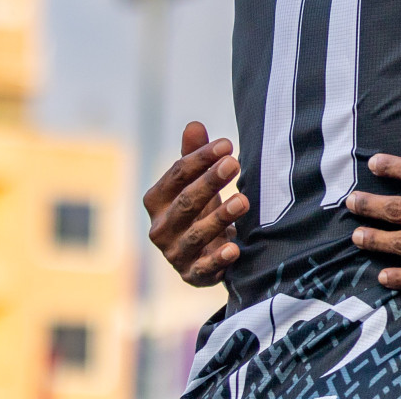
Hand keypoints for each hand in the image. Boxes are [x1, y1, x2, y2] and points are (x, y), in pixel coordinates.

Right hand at [142, 121, 247, 286]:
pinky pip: (204, 268)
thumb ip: (194, 155)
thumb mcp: (196, 181)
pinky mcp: (193, 275)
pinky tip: (235, 248)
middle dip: (210, 182)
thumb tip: (194, 125)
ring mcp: (175, 254)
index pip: (176, 175)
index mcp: (156, 201)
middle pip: (186, 202)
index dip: (201, 158)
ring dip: (220, 217)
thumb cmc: (199, 208)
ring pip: (196, 234)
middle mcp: (160, 228)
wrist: (204, 253)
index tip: (227, 144)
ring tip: (243, 200)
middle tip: (234, 164)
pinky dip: (219, 259)